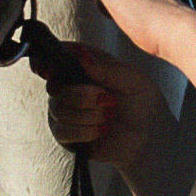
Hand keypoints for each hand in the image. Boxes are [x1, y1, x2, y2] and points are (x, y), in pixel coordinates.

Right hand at [30, 34, 163, 173]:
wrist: (149, 139)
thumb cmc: (143, 105)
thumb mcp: (134, 80)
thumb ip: (107, 68)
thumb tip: (82, 55)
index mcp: (86, 65)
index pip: (57, 56)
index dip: (46, 60)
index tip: (50, 69)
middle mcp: (71, 85)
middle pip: (54, 85)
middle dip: (81, 95)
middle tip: (108, 100)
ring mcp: (66, 110)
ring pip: (58, 109)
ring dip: (89, 115)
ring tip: (110, 116)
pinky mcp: (66, 134)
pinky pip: (62, 130)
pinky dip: (85, 131)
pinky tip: (102, 130)